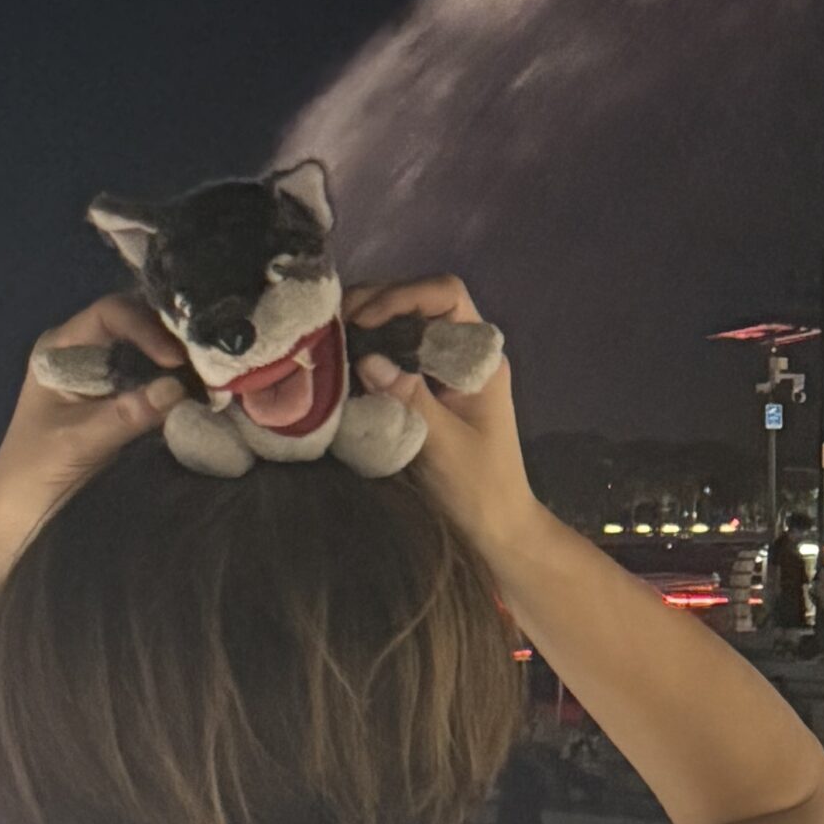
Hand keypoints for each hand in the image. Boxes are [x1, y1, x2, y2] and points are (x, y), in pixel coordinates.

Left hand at [0, 295, 189, 609]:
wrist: (16, 526)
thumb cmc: (31, 477)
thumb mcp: (77, 442)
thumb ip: (125, 413)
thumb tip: (179, 387)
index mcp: (60, 351)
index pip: (112, 314)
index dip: (147, 328)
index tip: (176, 359)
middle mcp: (87, 356)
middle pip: (140, 326)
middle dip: (175, 338)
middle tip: (213, 358)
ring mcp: (108, 381)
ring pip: (154, 355)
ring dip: (185, 363)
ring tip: (219, 376)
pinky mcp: (126, 407)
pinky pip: (161, 385)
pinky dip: (186, 387)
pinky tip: (211, 395)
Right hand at [345, 275, 538, 564]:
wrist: (495, 528)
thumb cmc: (479, 487)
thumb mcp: (443, 444)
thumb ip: (410, 399)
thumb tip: (368, 359)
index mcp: (481, 359)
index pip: (446, 296)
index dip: (403, 295)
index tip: (363, 318)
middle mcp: (464, 356)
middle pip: (419, 302)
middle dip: (375, 302)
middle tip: (331, 322)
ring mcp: (443, 371)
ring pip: (403, 325)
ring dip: (366, 323)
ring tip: (328, 334)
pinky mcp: (425, 391)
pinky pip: (395, 355)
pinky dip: (366, 350)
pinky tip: (339, 360)